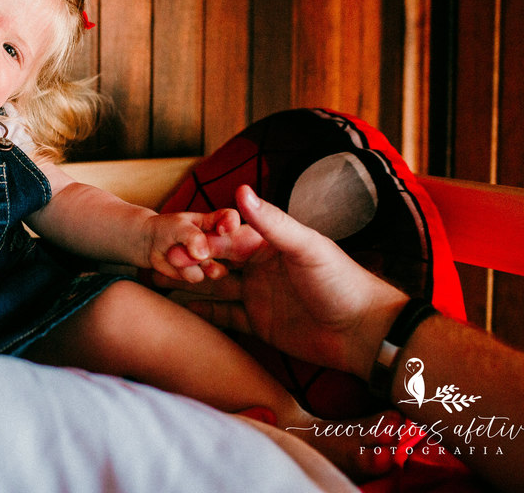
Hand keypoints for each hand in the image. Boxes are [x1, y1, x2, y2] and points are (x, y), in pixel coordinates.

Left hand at [145, 208, 242, 284]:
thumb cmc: (166, 228)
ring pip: (215, 269)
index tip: (223, 230)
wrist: (150, 243)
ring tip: (176, 255)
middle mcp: (218, 242)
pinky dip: (182, 271)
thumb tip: (202, 255)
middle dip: (221, 254)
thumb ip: (192, 237)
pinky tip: (174, 263)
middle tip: (203, 254)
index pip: (230, 218)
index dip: (232, 223)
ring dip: (193, 264)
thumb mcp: (178, 227)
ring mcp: (211, 259)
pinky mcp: (200, 273)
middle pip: (234, 250)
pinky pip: (197, 276)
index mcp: (215, 221)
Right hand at [184, 185, 407, 377]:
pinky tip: (179, 309)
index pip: (228, 238)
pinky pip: (224, 315)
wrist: (364, 333)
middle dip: (190, 260)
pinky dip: (202, 312)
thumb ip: (272, 222)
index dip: (202, 240)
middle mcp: (260, 267)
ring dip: (191, 283)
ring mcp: (257, 295)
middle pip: (217, 260)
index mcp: (270, 244)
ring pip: (215, 286)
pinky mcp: (259, 323)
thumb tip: (240, 189)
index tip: (177, 242)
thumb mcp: (306, 247)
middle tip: (162, 262)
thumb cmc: (341, 282)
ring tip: (160, 282)